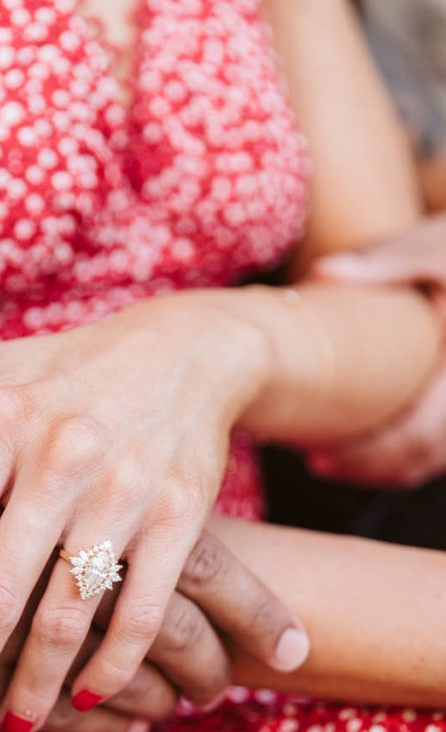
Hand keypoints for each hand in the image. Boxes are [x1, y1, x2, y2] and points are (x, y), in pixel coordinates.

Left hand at [0, 291, 307, 731]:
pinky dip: (114, 665)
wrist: (181, 355)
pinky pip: (142, 610)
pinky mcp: (179, 515)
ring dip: (37, 686)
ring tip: (16, 726)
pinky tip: (89, 695)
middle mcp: (59, 458)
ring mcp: (124, 489)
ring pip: (67, 616)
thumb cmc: (64, 373)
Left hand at [309, 216, 445, 486]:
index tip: (317, 457)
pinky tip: (361, 447)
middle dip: (367, 468)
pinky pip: (436, 450)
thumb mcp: (433, 246)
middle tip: (315, 462)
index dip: (368, 456)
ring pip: (432, 461)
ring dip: (383, 469)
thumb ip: (384, 260)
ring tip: (330, 460)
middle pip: (423, 458)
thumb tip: (321, 272)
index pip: (419, 434)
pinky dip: (401, 458)